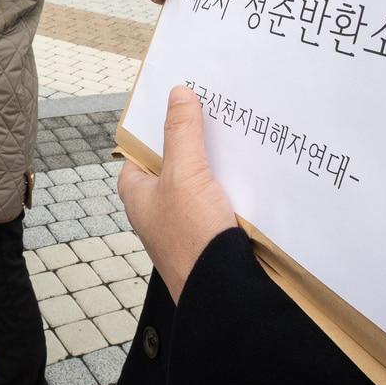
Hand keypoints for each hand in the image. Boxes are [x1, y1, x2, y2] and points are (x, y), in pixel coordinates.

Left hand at [118, 86, 235, 301]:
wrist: (221, 290)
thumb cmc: (190, 238)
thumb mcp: (184, 173)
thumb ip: (180, 133)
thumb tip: (177, 94)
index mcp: (136, 193)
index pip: (141, 150)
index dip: (158, 128)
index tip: (180, 105)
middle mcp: (155, 208)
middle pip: (173, 164)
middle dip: (193, 144)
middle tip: (214, 117)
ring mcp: (181, 223)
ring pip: (197, 183)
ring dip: (215, 167)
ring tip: (237, 141)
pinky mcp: (207, 235)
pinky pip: (217, 201)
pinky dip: (230, 188)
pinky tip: (249, 176)